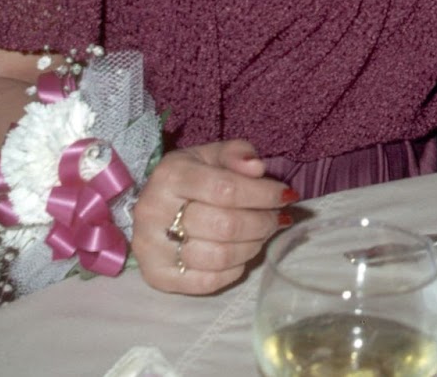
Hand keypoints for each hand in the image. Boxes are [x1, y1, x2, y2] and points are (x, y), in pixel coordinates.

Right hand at [132, 139, 293, 294]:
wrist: (151, 207)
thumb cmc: (189, 179)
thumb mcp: (210, 155)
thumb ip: (237, 153)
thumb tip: (257, 168)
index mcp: (170, 176)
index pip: (226, 189)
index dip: (263, 195)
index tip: (285, 195)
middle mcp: (154, 212)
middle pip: (225, 226)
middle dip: (263, 223)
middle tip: (278, 218)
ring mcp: (151, 248)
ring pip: (219, 257)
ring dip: (252, 247)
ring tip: (262, 234)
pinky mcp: (157, 277)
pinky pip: (208, 282)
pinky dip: (234, 270)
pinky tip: (241, 255)